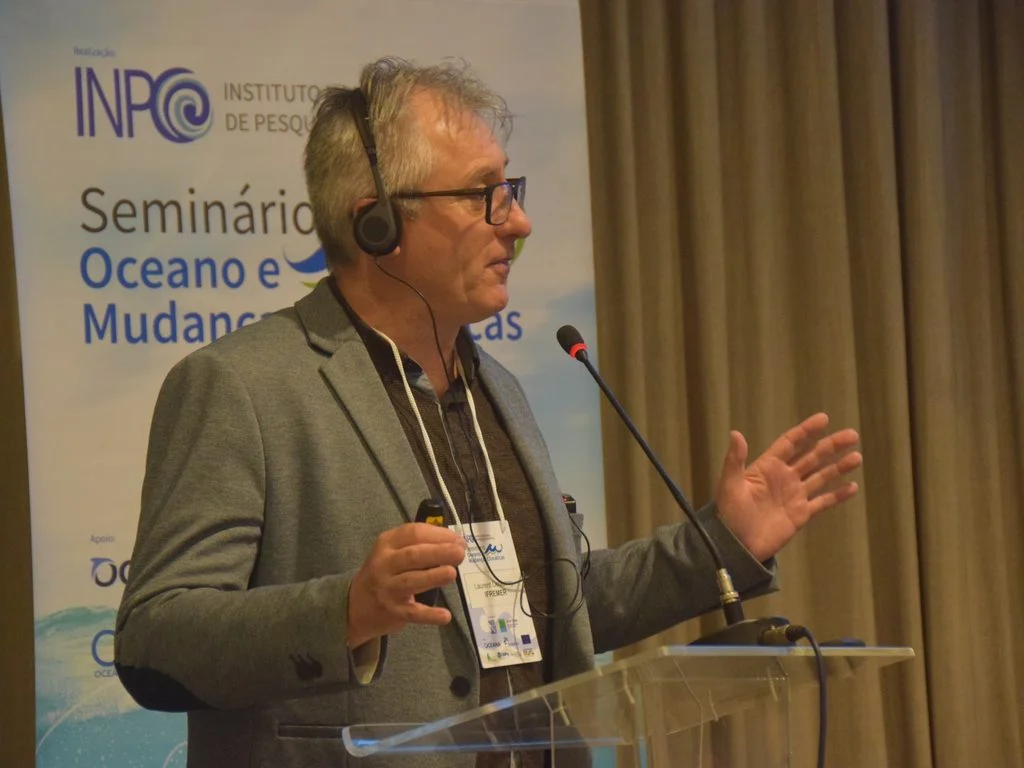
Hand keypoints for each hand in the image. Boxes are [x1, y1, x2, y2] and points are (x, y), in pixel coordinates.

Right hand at [347, 523, 465, 647]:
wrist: (356, 605)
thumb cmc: (384, 572)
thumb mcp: (393, 551)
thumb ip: (419, 544)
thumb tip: (455, 542)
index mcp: (386, 543)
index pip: (413, 533)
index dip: (438, 535)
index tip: (458, 539)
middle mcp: (384, 564)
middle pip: (413, 556)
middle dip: (439, 552)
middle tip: (460, 553)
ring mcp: (387, 589)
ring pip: (411, 581)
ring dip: (433, 576)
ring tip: (452, 573)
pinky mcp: (394, 612)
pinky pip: (413, 613)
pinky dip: (430, 615)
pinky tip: (445, 615)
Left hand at [714, 413, 861, 561]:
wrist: (737, 545)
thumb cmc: (730, 514)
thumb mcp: (730, 485)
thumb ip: (735, 460)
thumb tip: (735, 432)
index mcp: (767, 466)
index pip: (790, 443)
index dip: (806, 431)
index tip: (824, 419)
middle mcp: (784, 477)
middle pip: (811, 456)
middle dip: (831, 445)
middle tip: (852, 434)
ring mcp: (794, 495)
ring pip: (821, 476)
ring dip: (838, 466)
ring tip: (857, 457)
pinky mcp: (801, 514)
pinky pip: (823, 502)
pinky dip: (837, 495)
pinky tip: (852, 487)